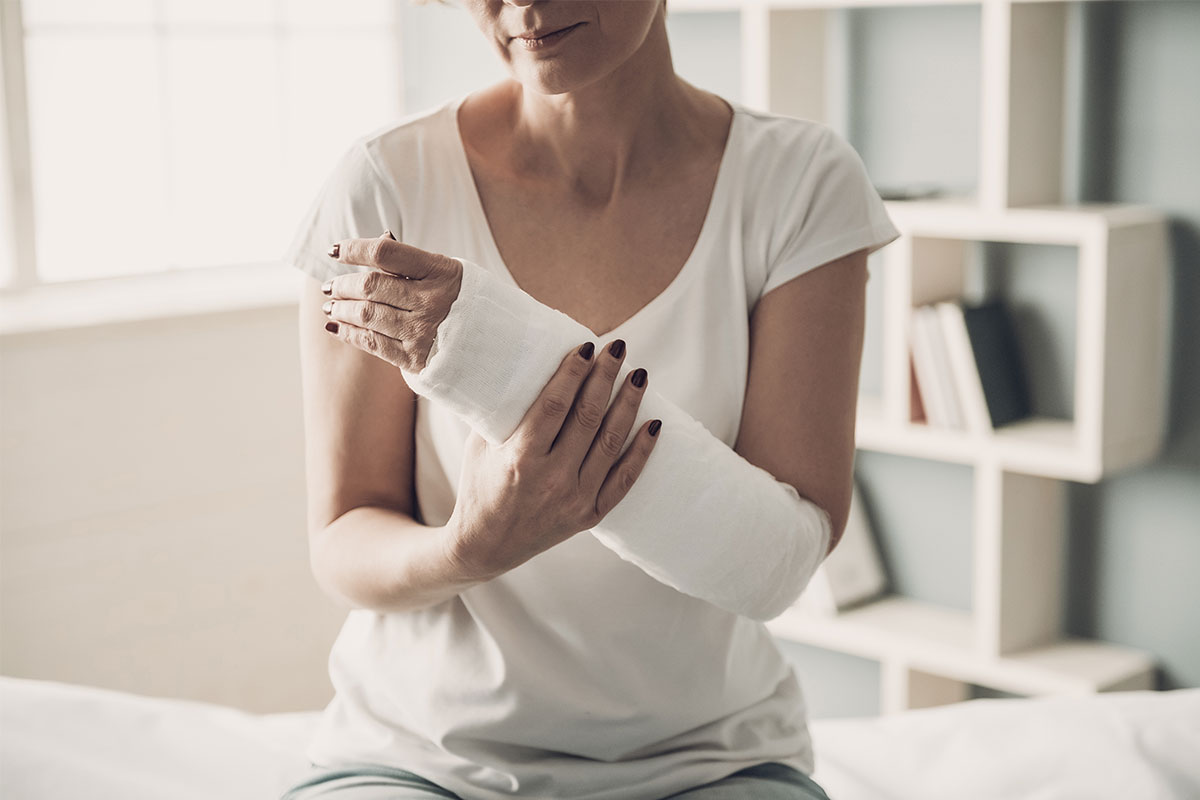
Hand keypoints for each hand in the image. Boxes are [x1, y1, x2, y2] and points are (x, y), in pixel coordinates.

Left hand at [319, 230, 462, 372]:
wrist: (495, 344)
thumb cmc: (464, 301)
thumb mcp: (448, 273)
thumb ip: (412, 262)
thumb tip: (377, 239)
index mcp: (441, 272)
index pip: (385, 253)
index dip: (354, 249)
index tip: (334, 250)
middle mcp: (431, 301)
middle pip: (370, 287)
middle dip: (342, 285)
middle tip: (330, 286)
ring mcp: (423, 332)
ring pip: (367, 316)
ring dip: (341, 310)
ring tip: (330, 306)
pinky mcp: (416, 359)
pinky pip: (373, 344)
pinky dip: (349, 334)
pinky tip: (336, 328)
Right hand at [444, 339, 661, 579]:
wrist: (486, 546)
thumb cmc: (479, 486)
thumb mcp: (479, 446)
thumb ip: (501, 411)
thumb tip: (519, 362)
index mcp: (520, 459)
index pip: (555, 405)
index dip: (574, 372)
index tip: (588, 346)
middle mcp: (552, 479)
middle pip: (588, 417)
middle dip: (605, 377)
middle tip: (619, 348)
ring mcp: (575, 499)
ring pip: (611, 443)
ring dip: (628, 405)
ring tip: (639, 376)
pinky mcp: (590, 515)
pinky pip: (624, 479)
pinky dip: (642, 451)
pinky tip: (654, 424)